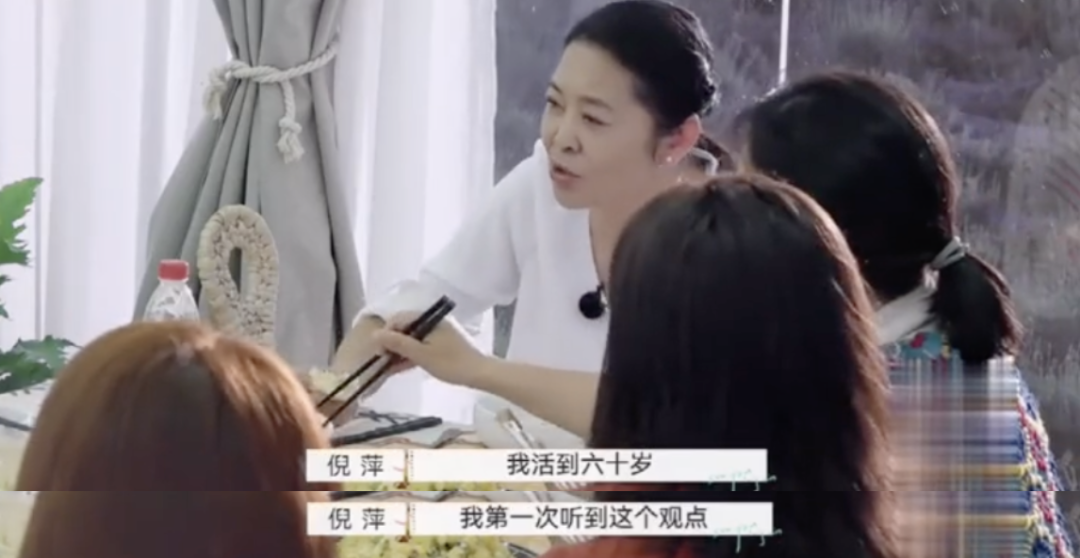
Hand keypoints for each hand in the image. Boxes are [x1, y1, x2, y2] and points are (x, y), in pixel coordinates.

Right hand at [371, 312, 487, 386]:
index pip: (398, 319)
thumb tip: (375, 334)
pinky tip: (400, 368)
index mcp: (428, 319)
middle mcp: (432, 322)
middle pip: (404, 329)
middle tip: (383, 362)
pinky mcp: (442, 344)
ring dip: (399, 352)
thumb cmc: (450, 363)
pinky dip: (411, 356)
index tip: (379, 352)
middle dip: (391, 344)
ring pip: (412, 339)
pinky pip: (421, 346)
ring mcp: (438, 333)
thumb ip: (398, 343)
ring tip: (388, 368)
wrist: (480, 373)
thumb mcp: (421, 354)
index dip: (385, 334)